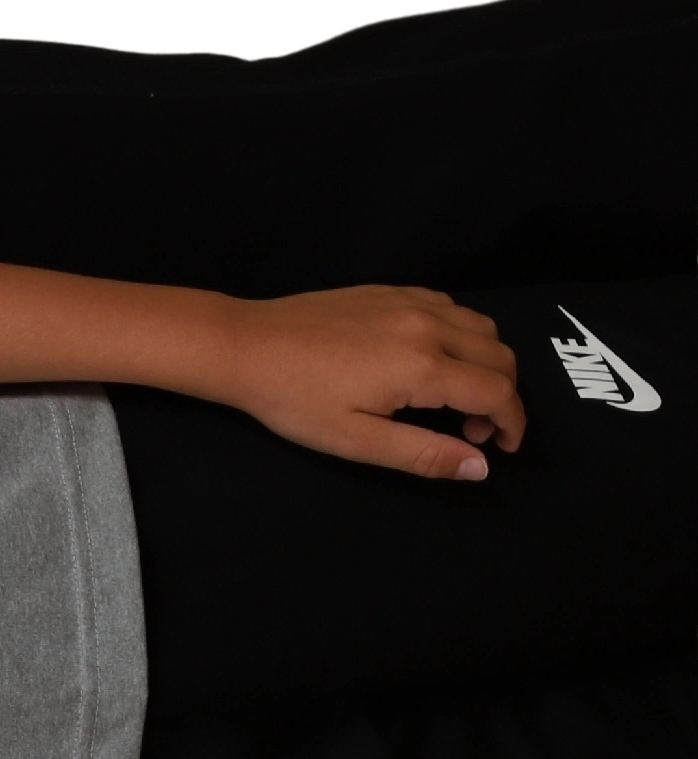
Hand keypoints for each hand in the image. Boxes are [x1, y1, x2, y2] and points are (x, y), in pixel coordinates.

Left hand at [220, 287, 525, 478]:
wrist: (245, 345)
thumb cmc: (293, 399)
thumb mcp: (356, 440)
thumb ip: (423, 454)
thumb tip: (480, 467)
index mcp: (422, 365)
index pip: (498, 393)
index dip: (512, 424)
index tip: (501, 447)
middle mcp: (427, 325)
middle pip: (501, 356)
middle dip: (502, 397)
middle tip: (470, 429)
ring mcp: (410, 301)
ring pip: (482, 327)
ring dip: (487, 363)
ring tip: (453, 397)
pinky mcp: (391, 290)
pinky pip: (452, 307)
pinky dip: (463, 335)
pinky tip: (431, 360)